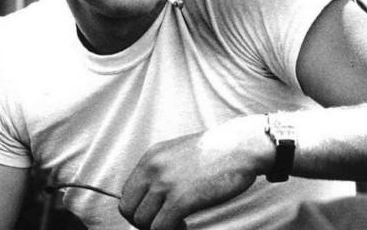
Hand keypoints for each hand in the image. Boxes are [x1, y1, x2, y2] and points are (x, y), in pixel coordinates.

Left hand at [118, 116, 273, 228]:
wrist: (240, 145)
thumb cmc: (216, 152)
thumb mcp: (178, 153)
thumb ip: (161, 171)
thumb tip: (152, 197)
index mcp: (150, 158)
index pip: (126, 194)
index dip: (138, 210)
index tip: (155, 215)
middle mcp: (153, 169)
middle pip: (128, 209)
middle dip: (143, 223)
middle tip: (163, 223)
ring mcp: (165, 183)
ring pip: (143, 221)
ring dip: (158, 228)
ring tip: (177, 224)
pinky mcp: (182, 198)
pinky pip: (161, 227)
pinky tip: (184, 225)